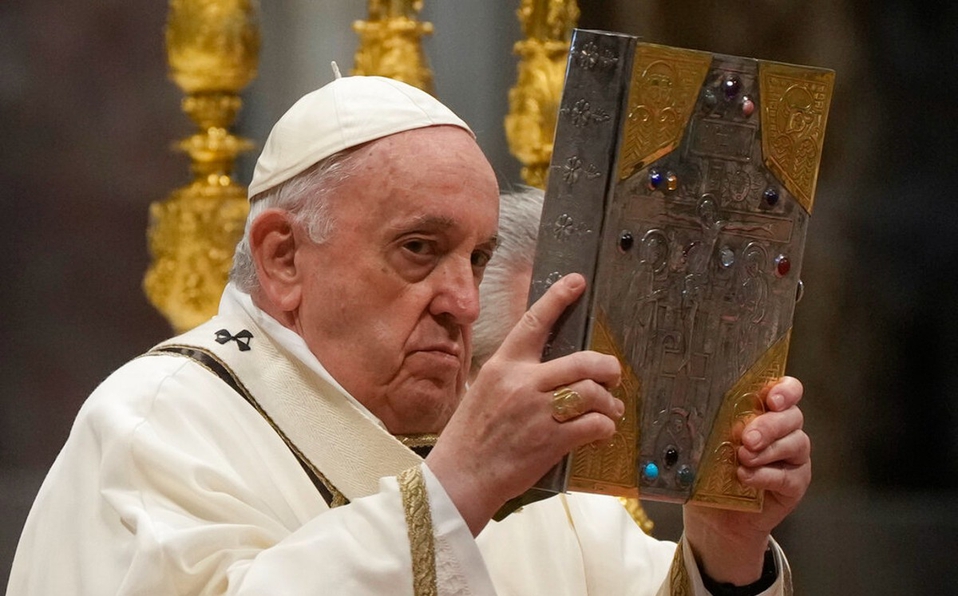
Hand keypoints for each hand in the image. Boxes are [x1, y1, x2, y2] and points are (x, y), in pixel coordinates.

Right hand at [426, 273, 623, 534]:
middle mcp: (522, 383)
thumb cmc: (471, 436)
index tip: (577, 282)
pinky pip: (594, 425)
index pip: (533, 322)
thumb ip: (516, 376)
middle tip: (613, 375)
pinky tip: (602, 431)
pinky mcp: (550, 440)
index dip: (558, 298)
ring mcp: (538, 412)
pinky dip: (605, 427)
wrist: (460, 477)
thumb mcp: (484, 391)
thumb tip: (553, 369)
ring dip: (610, 402)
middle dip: (608, 368)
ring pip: (593, 393)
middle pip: (583, 362)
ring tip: (610, 410)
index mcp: (503, 366)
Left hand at [683, 376, 809, 584]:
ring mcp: (793, 457)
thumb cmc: (710, 471)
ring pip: (795, 443)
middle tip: (747, 438)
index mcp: (765, 410)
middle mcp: (784, 430)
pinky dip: (765, 475)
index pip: (787, 391)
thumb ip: (713, 425)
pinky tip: (745, 477)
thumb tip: (698, 410)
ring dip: (767, 450)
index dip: (785, 390)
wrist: (714, 515)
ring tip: (742, 458)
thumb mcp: (707, 442)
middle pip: (792, 416)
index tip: (772, 399)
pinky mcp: (794, 483)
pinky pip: (787, 476)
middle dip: (769, 425)